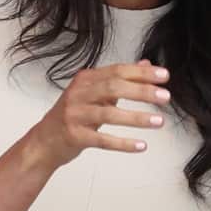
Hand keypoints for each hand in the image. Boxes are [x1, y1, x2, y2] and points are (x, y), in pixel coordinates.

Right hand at [27, 59, 169, 170]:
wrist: (44, 141)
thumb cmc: (74, 115)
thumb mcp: (95, 93)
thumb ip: (119, 79)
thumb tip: (146, 65)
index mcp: (86, 79)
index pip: (117, 71)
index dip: (142, 73)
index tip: (165, 76)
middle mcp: (79, 93)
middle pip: (114, 87)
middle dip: (142, 91)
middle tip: (165, 97)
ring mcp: (75, 114)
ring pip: (108, 114)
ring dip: (137, 117)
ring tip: (159, 121)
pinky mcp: (74, 136)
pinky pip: (102, 140)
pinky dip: (123, 143)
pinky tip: (141, 146)